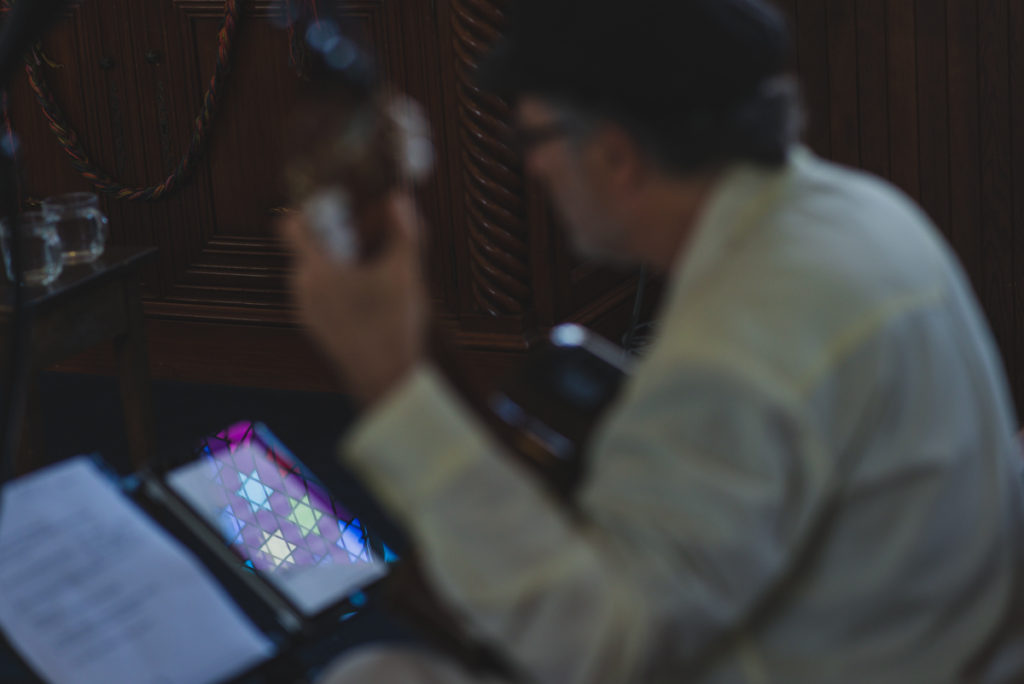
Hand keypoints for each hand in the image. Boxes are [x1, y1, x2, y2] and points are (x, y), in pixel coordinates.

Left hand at [280, 192, 427, 405]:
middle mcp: (302, 290)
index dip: (310, 210)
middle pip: (307, 249)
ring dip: (337, 266)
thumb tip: (398, 199)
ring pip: (314, 275)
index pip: (290, 225)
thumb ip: (403, 232)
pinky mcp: (316, 330)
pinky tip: (369, 299)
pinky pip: (319, 297)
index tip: (335, 208)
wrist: (385, 381)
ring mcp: (306, 313)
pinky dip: (338, 290)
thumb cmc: (392, 328)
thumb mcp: (405, 274)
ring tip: (372, 271)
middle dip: (334, 239)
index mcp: (316, 270)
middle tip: (366, 238)